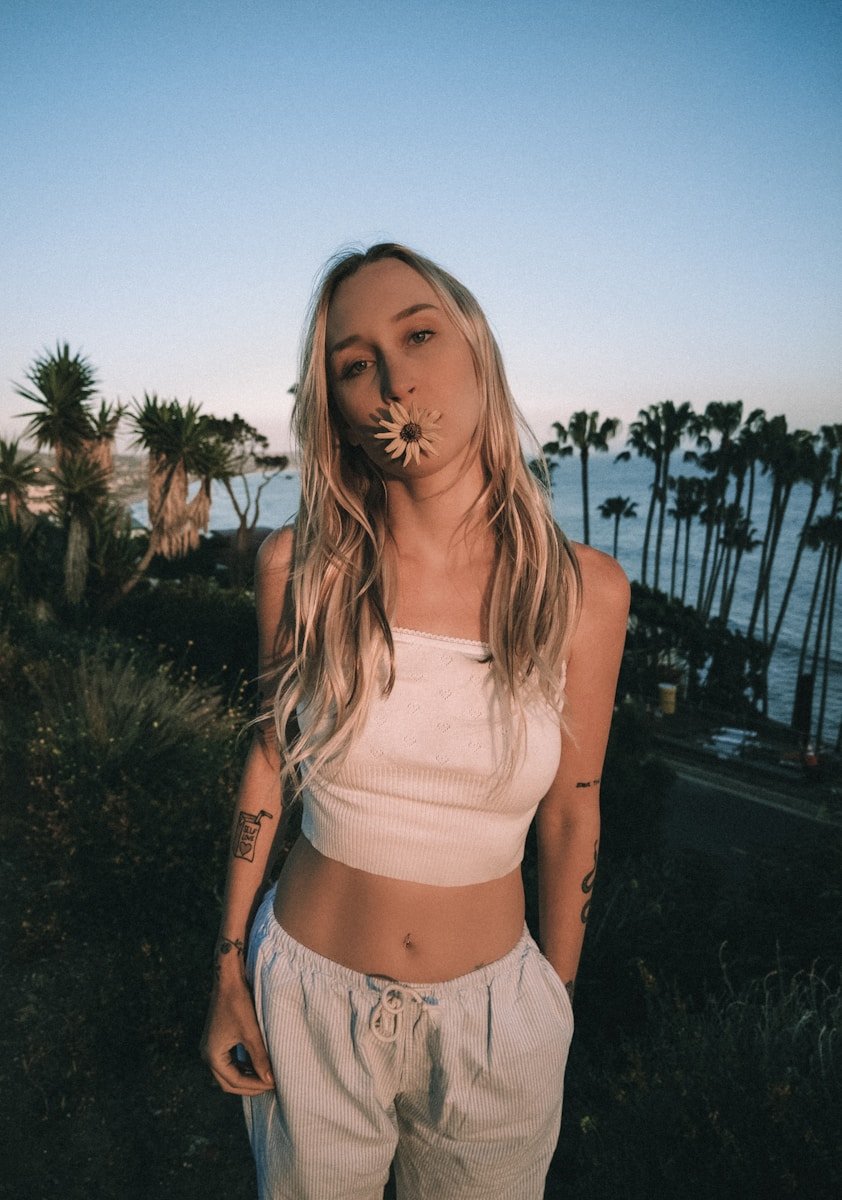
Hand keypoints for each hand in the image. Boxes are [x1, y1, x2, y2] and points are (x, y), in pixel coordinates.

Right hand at [200, 979, 274, 1095]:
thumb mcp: (252, 1033)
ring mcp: (210, 1048)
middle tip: (270, 1086)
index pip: (234, 1082)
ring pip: (228, 1073)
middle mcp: (207, 1055)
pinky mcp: (216, 1040)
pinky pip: (229, 1062)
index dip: (255, 1086)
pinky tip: (257, 1065)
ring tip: (266, 1078)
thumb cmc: (239, 1004)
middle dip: (250, 1086)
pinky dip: (242, 1066)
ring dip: (246, 1077)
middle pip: (228, 1082)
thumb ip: (260, 1058)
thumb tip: (270, 1080)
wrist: (228, 980)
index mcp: (213, 1056)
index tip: (274, 1085)